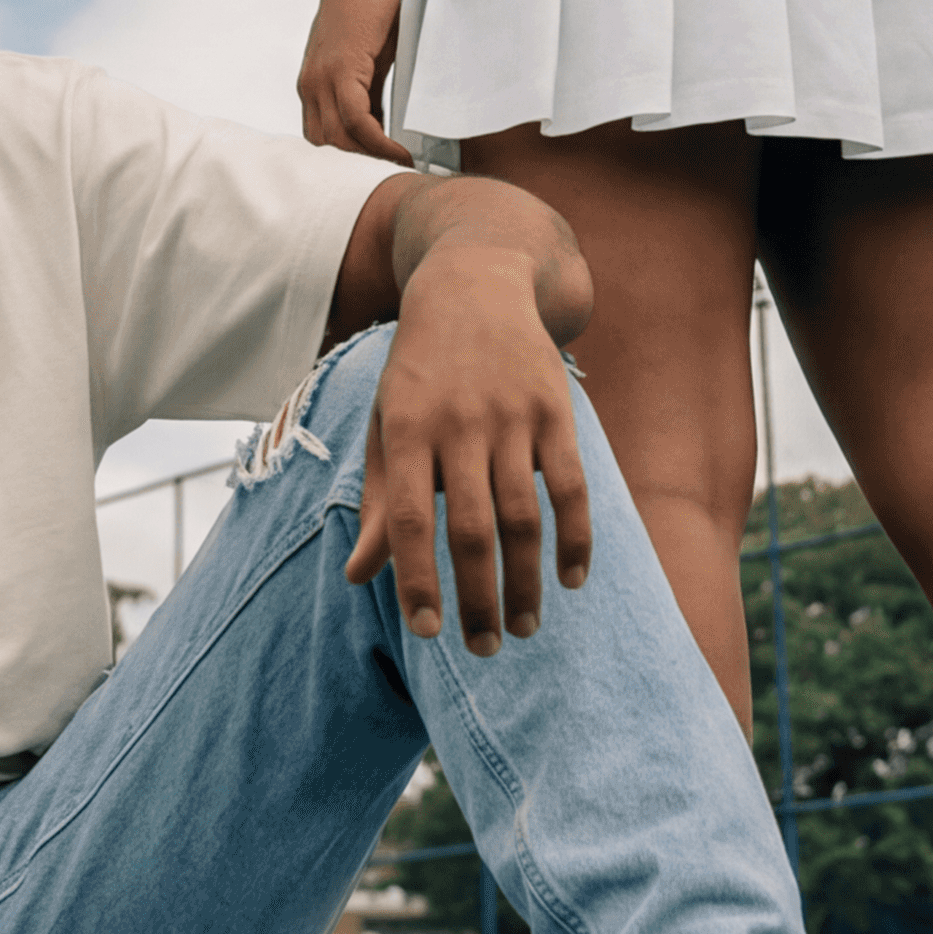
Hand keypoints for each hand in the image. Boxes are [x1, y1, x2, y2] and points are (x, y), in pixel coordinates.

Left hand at [298, 0, 404, 159]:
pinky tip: (402, 153)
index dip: (349, 162)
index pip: (321, 140)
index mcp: (312, 86)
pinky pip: (356, 122)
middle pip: (327, 149)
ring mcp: (320, 79)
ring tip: (404, 174)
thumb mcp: (369, 60)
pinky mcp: (340, 69)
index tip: (380, 174)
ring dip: (372, 163)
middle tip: (397, 183)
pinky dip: (379, 143)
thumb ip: (370, 93)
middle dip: (360, 171)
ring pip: (339, 141)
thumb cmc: (372, 5)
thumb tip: (383, 127)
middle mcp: (309, 87)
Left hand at [342, 250, 592, 654]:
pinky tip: (571, 579)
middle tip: (483, 648)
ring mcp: (512, 416)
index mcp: (406, 430)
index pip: (412, 521)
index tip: (429, 633)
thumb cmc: (420, 373)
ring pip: (524, 517)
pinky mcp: (557, 410)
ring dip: (526, 581)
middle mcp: (459, 424)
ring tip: (522, 628)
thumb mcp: (387, 425)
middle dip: (478, 598)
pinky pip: (571, 487)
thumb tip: (357, 575)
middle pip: (472, 529)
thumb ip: (382, 502)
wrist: (475, 285)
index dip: (418, 581)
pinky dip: (575, 538)